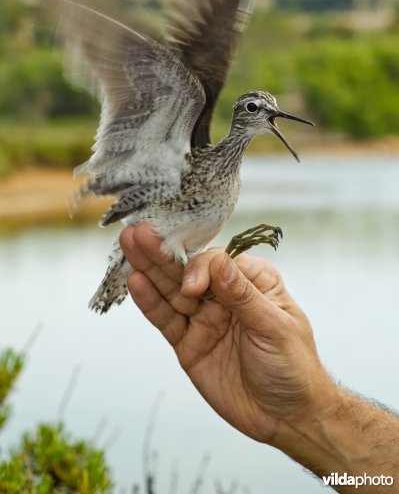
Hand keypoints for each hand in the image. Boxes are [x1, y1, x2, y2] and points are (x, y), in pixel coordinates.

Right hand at [120, 224, 333, 444]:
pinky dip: (150, 302)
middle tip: (138, 233)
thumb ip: (243, 295)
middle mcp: (224, 296)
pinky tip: (135, 282)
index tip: (191, 287)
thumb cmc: (293, 366)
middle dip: (164, 252)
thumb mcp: (275, 327)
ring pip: (172, 290)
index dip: (200, 267)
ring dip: (150, 268)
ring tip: (129, 245)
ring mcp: (204, 318)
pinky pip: (166, 319)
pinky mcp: (188, 343)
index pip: (219, 262)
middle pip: (189, 270)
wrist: (286, 416)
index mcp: (252, 282)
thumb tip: (218, 261)